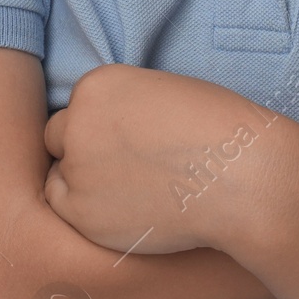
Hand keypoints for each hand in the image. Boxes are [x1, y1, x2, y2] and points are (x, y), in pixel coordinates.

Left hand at [42, 64, 265, 254]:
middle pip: (60, 136)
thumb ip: (125, 106)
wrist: (238, 176)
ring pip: (61, 176)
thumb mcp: (162, 92)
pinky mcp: (82, 214)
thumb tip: (112, 130)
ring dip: (84, 183)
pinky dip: (87, 211)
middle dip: (85, 149)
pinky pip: (65, 209)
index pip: (80, 106)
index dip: (102, 124)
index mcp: (97, 85)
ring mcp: (76, 169)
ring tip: (129, 191)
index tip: (128, 139)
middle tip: (122, 166)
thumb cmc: (216, 128)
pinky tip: (122, 209)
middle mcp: (76, 123)